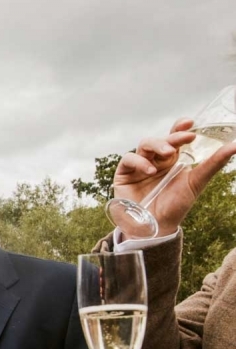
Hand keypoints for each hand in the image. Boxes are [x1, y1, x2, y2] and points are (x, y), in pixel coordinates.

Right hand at [114, 119, 235, 237]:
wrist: (156, 227)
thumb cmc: (176, 206)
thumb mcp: (196, 182)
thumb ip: (213, 164)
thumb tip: (235, 146)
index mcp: (171, 160)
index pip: (174, 138)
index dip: (179, 127)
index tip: (190, 122)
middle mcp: (155, 160)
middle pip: (160, 140)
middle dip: (171, 137)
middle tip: (184, 138)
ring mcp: (139, 166)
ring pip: (144, 144)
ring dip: (157, 145)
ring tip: (167, 155)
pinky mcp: (124, 174)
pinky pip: (128, 159)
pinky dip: (139, 161)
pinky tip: (150, 171)